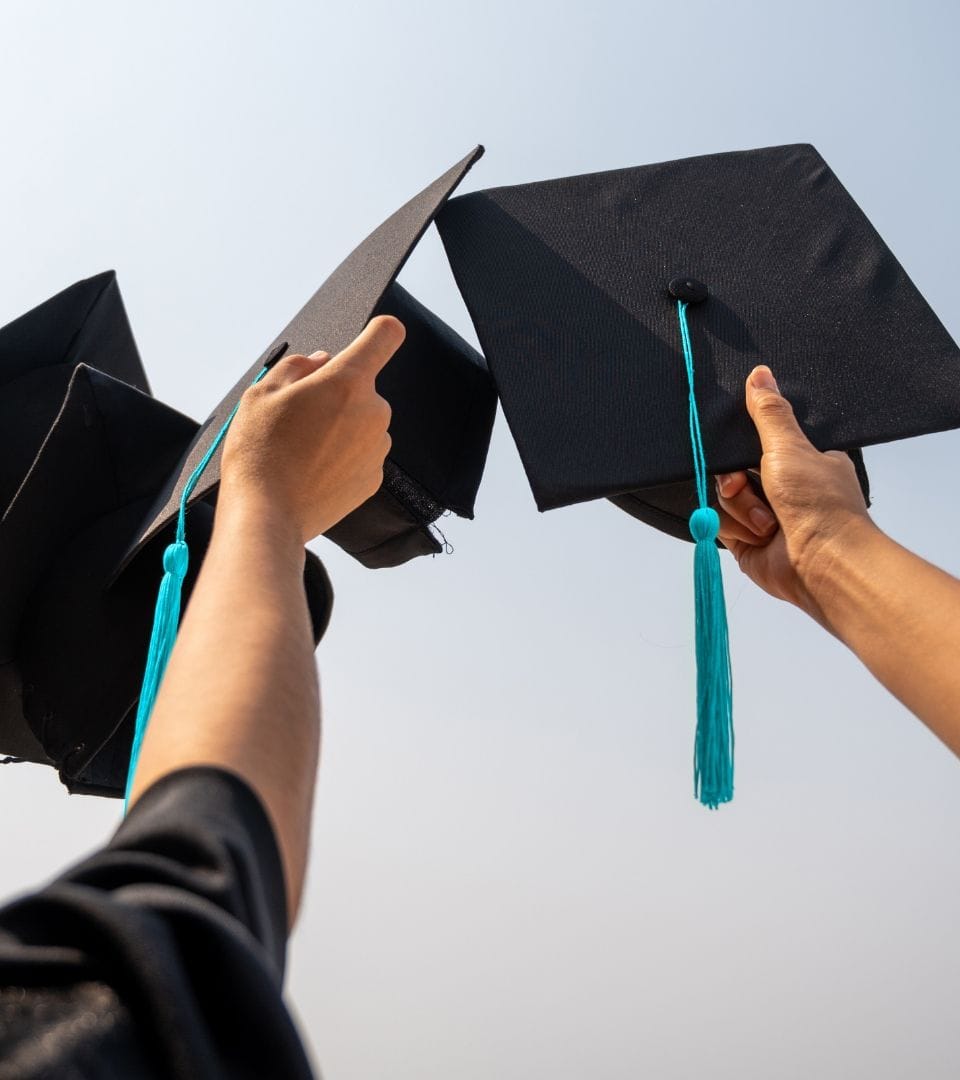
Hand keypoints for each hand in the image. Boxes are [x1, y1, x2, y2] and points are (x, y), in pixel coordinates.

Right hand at [221, 315, 403, 542]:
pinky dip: (342, 457)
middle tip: (299, 417)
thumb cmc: (260, 452)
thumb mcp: (262, 393)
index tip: (371, 337)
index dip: (378, 332)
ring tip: (301, 450)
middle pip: (362, 388)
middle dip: (337, 395)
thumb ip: (297, 367)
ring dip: (340, 428)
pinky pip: (361, 454)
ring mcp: (377, 448)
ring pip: (361, 423)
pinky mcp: (374, 478)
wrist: (268, 515)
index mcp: (348, 382)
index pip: (385, 336)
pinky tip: (313, 471)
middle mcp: (373, 412)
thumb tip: (322, 361)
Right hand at [715, 365, 873, 626]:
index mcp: (801, 462)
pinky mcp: (748, 544)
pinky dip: (736, 529)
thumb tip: (760, 372)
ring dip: (741, 508)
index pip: (758, 442)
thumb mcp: (790, 447)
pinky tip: (759, 537)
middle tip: (744, 483)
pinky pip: (720, 525)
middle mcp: (783, 489)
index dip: (742, 445)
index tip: (738, 445)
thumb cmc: (819, 505)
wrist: (823, 564)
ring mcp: (764, 517)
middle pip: (733, 470)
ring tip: (767, 523)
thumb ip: (768, 413)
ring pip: (725, 498)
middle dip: (737, 480)